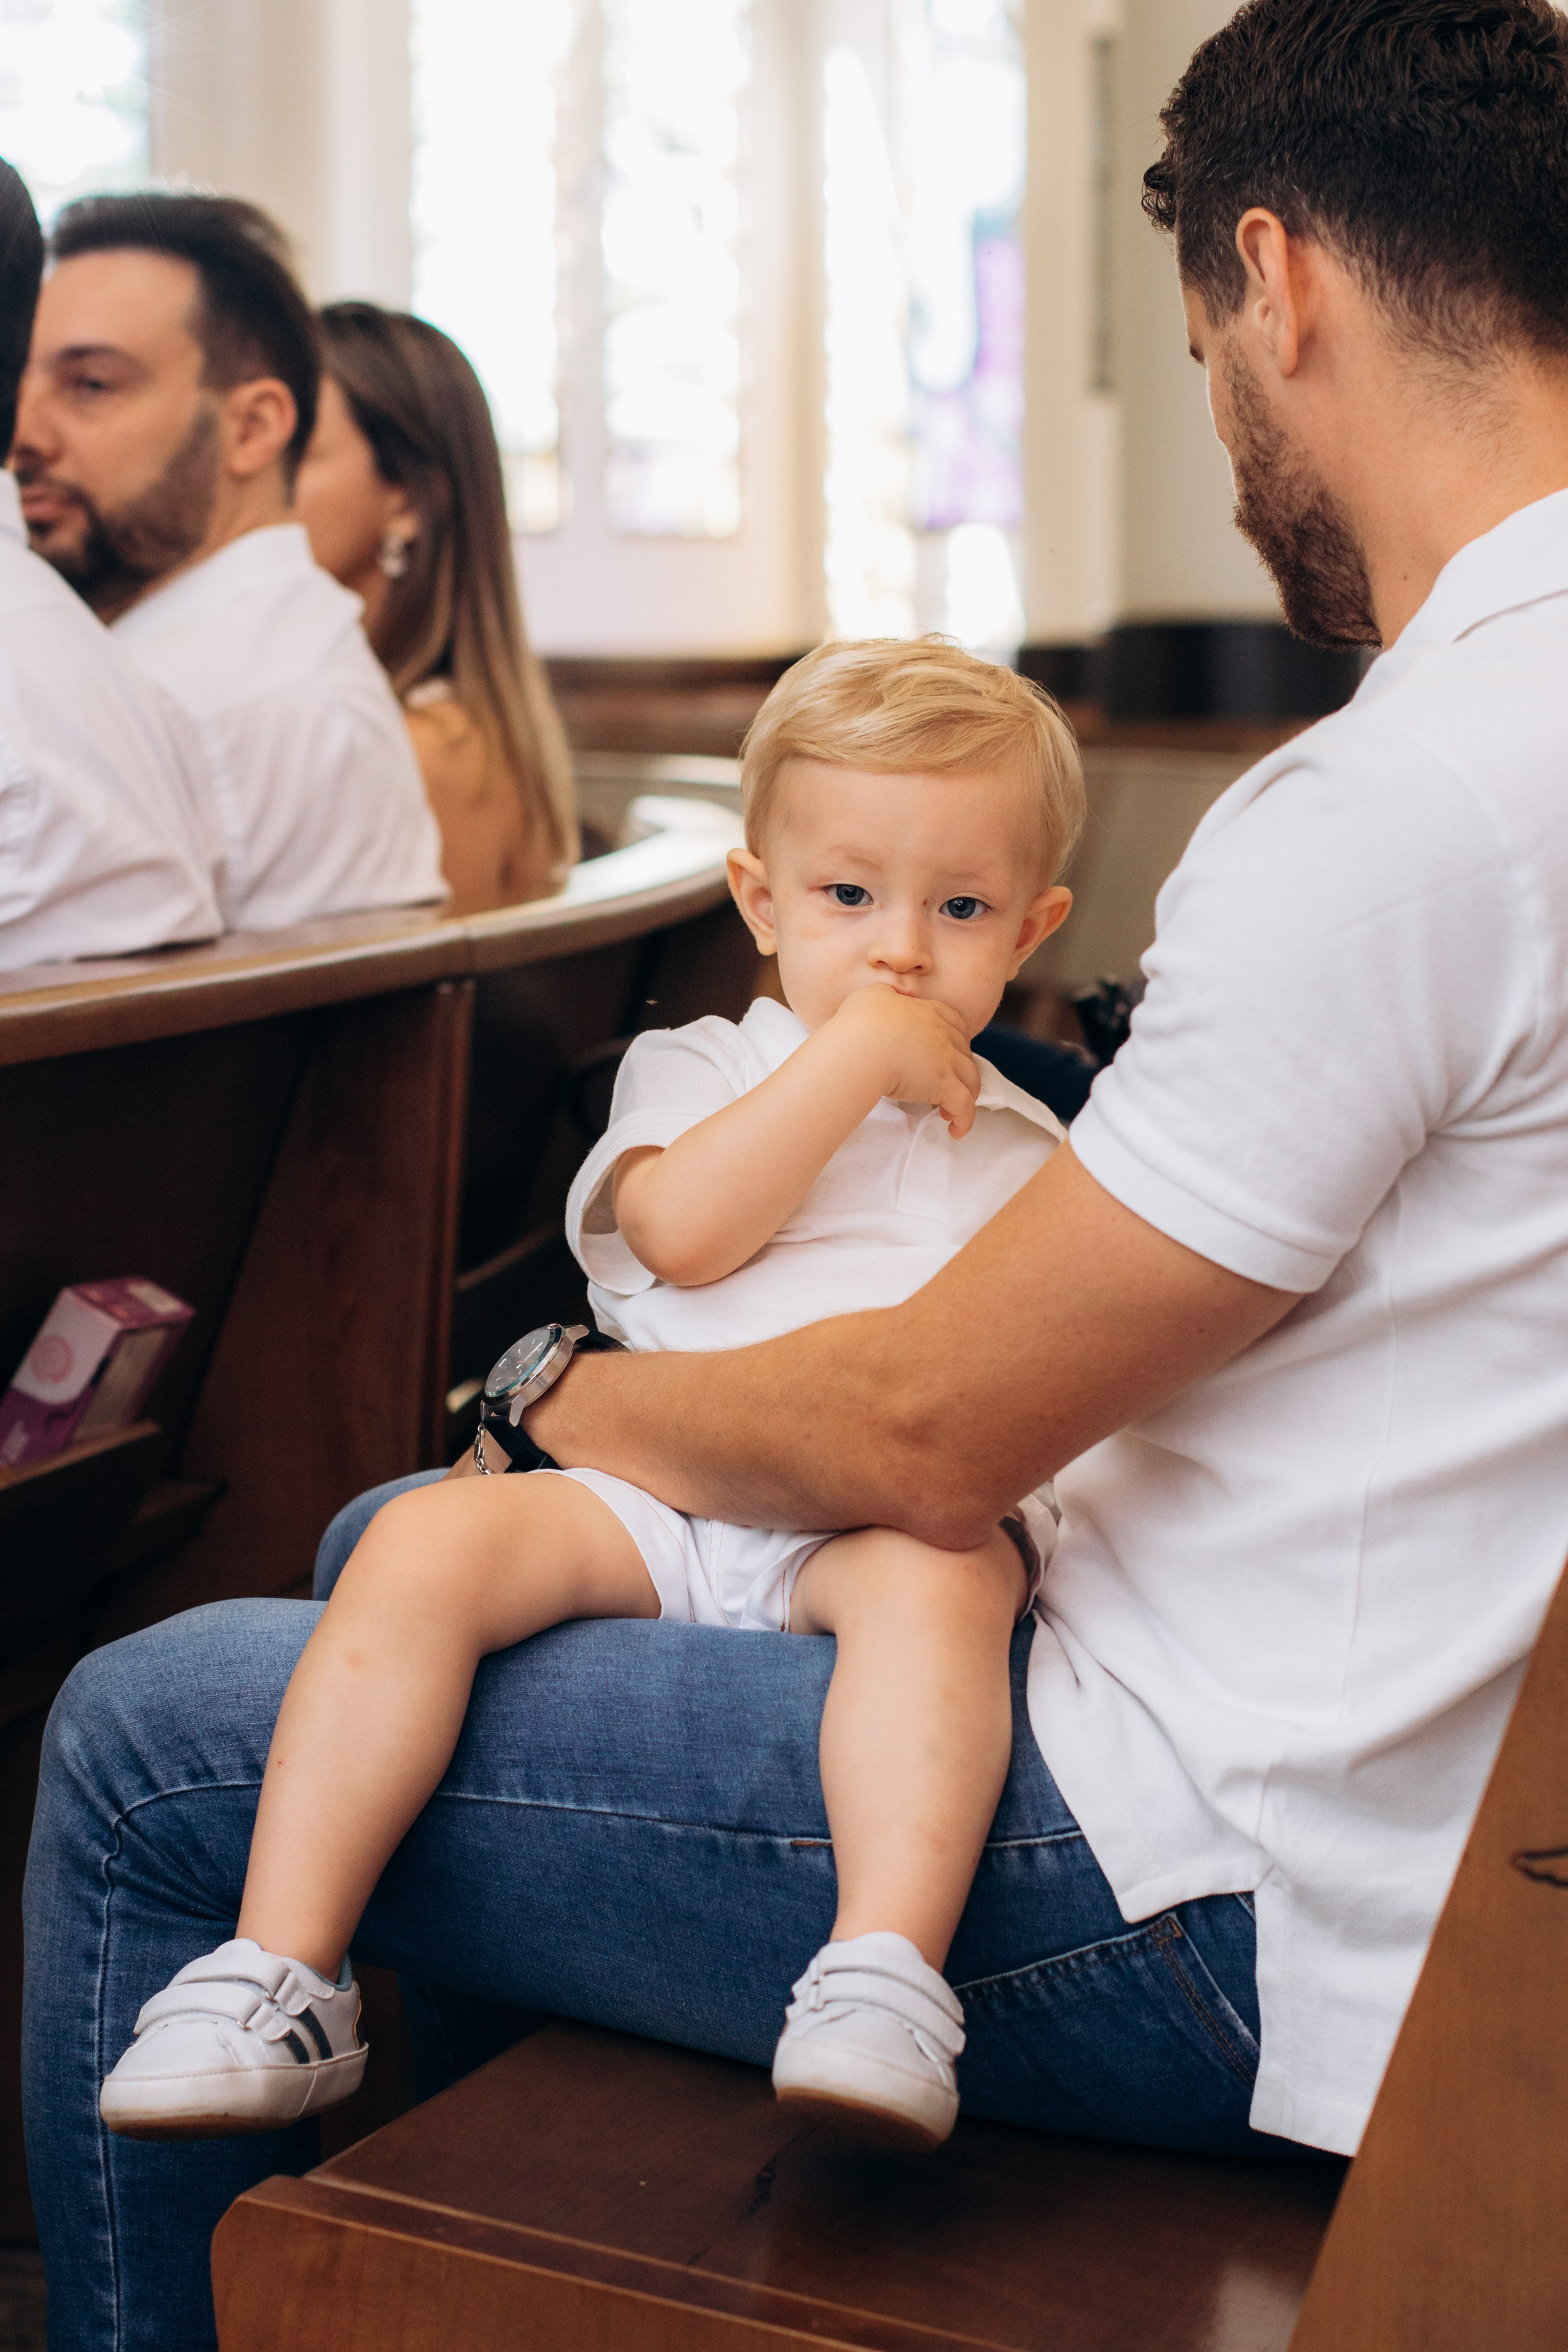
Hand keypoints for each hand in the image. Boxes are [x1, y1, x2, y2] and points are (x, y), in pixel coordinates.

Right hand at [826, 987, 980, 1137]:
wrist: (860, 1046)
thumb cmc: (859, 1022)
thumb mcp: (872, 995)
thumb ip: (886, 994)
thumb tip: (888, 997)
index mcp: (928, 1013)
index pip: (954, 1023)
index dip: (955, 1039)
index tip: (946, 1053)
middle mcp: (943, 1034)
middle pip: (965, 1053)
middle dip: (959, 1070)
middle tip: (944, 1085)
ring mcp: (947, 1060)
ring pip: (971, 1080)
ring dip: (965, 1096)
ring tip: (949, 1111)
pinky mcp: (945, 1086)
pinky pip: (965, 1106)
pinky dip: (965, 1120)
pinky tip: (955, 1130)